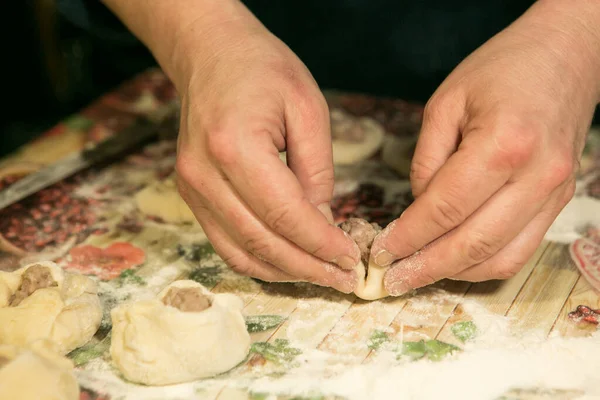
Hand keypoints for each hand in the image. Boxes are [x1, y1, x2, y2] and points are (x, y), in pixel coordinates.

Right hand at [173, 10, 359, 291]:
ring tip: (322, 277)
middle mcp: (205, 176)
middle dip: (309, 268)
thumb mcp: (308, 108)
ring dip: (284, 273)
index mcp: (236, 148)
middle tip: (344, 280)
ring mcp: (191, 188)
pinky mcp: (190, 195)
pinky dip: (259, 260)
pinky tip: (289, 263)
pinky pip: (225, 243)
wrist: (210, 54)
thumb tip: (323, 224)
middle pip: (262, 243)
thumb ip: (317, 170)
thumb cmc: (263, 70)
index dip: (322, 245)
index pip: (286, 216)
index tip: (353, 261)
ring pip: (240, 253)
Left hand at [371, 0, 599, 294]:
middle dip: (426, 268)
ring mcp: (554, 194)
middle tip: (392, 280)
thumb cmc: (501, 70)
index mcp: (503, 144)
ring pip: (501, 258)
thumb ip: (426, 161)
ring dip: (454, 274)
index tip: (380, 252)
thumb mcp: (445, 103)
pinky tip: (453, 263)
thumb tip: (418, 210)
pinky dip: (484, 265)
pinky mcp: (559, 202)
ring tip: (417, 275)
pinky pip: (521, 250)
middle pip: (473, 244)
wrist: (565, 55)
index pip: (445, 209)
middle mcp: (536, 177)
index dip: (408, 237)